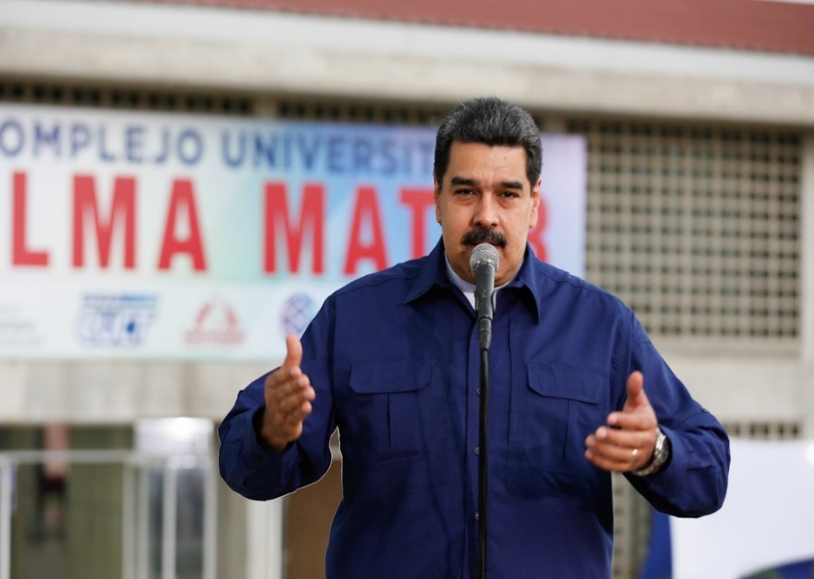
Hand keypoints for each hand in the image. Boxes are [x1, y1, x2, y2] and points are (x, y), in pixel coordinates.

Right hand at [260, 334, 315, 451]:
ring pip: (288, 405)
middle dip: (294, 386)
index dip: (287, 376)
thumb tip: (291, 334)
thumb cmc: (283, 393)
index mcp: (272, 384)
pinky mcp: (287, 425)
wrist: (275, 424)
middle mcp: (273, 398)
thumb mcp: (287, 375)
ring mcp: (279, 413)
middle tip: (305, 380)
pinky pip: (293, 419)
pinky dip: (300, 413)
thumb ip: (292, 356)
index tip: (296, 370)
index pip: (278, 379)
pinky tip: (307, 407)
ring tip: (310, 392)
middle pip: (284, 392)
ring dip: (299, 398)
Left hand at [584, 371, 657, 471]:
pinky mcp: (630, 466)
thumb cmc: (639, 418)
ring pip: (623, 455)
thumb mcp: (639, 403)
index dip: (624, 421)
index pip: (638, 423)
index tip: (608, 418)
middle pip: (631, 442)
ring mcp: (638, 455)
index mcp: (648, 423)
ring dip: (604, 450)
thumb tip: (636, 374)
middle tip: (597, 432)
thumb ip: (635, 390)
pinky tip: (588, 453)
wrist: (650, 443)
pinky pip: (616, 467)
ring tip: (589, 440)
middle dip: (613, 438)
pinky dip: (602, 462)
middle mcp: (646, 441)